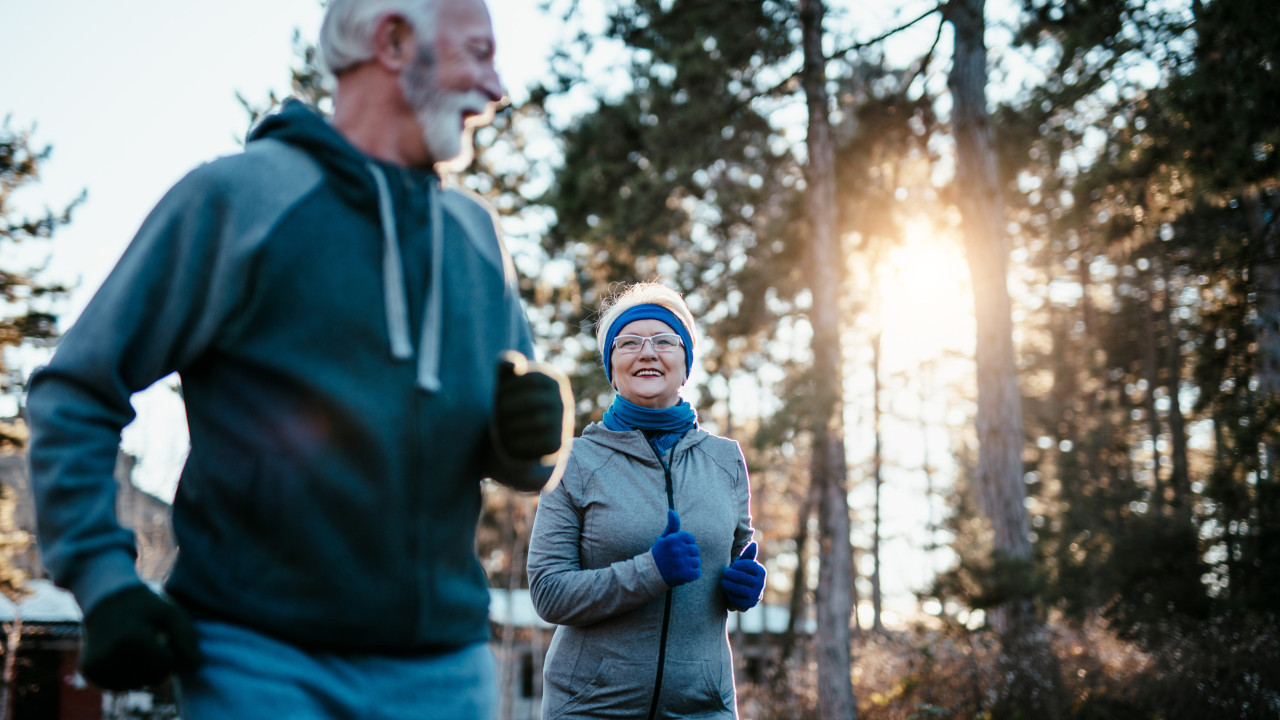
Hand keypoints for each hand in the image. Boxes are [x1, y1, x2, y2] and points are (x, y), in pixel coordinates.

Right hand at [79, 584, 200, 689]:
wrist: (105, 599)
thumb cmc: (144, 606)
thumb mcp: (170, 612)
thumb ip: (187, 637)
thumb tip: (197, 665)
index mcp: (130, 638)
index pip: (165, 665)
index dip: (169, 652)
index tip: (163, 636)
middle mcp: (108, 654)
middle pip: (151, 679)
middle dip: (157, 664)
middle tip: (150, 641)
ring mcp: (96, 666)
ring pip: (136, 684)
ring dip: (142, 670)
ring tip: (136, 645)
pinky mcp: (90, 672)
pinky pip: (119, 686)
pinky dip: (127, 674)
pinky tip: (124, 654)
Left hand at [494, 351, 571, 462]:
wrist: (519, 439)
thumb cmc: (510, 404)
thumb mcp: (505, 381)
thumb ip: (506, 363)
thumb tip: (516, 365)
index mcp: (554, 379)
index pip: (530, 379)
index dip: (508, 386)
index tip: (498, 395)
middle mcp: (564, 401)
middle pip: (531, 400)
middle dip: (507, 406)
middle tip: (496, 413)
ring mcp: (563, 423)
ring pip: (536, 421)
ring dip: (511, 424)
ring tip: (500, 427)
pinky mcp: (557, 444)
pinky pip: (536, 442)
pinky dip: (518, 442)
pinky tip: (510, 441)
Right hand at [651, 509, 700, 586]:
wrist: (649, 575)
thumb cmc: (659, 555)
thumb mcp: (664, 538)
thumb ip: (672, 525)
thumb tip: (672, 510)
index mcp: (674, 539)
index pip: (692, 539)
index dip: (686, 545)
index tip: (677, 550)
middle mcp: (678, 550)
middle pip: (696, 550)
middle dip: (689, 555)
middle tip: (677, 560)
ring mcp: (682, 563)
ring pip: (697, 562)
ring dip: (690, 566)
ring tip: (678, 568)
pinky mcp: (685, 575)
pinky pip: (697, 573)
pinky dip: (692, 575)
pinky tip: (682, 575)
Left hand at [721, 542, 766, 610]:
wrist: (744, 591)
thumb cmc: (743, 573)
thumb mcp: (745, 563)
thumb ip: (748, 554)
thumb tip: (753, 543)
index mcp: (761, 571)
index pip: (748, 565)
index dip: (737, 565)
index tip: (732, 565)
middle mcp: (761, 584)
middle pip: (742, 577)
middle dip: (730, 574)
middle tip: (725, 573)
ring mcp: (755, 595)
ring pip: (739, 588)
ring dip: (728, 584)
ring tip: (723, 581)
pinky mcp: (748, 604)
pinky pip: (736, 599)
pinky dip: (729, 594)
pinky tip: (726, 590)